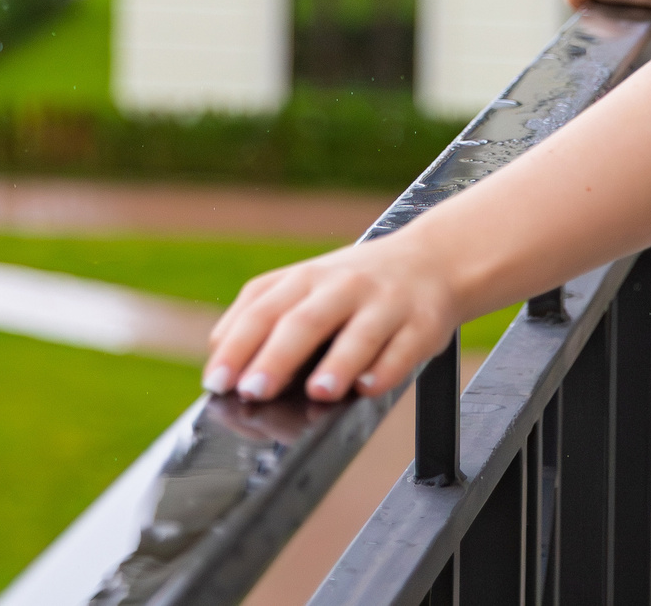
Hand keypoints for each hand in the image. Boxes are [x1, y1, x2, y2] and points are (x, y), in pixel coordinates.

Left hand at [202, 232, 460, 403]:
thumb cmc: (354, 285)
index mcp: (305, 278)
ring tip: (318, 392)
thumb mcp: (305, 286)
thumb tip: (219, 356)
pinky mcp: (422, 324)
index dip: (237, 347)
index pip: (262, 310)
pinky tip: (368, 387)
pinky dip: (385, 369)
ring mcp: (385, 304)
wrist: (433, 259)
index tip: (217, 381)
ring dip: (338, 363)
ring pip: (359, 334)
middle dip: (277, 357)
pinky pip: (403, 349)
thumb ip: (261, 315)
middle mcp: (343, 286)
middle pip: (305, 320)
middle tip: (252, 391)